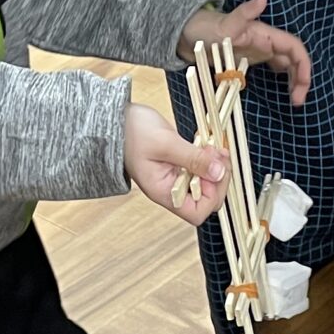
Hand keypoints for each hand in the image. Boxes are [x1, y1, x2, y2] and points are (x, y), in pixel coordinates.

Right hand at [127, 103, 227, 225]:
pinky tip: (207, 145)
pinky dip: (208, 158)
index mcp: (163, 192)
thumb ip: (193, 159)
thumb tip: (218, 173)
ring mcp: (174, 177)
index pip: (196, 213)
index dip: (213, 196)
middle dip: (218, 178)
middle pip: (206, 198)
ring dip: (215, 166)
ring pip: (206, 182)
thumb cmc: (130, 133)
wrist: (114, 120)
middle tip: (218, 155)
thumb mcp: (165, 144)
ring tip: (213, 147)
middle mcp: (170, 189)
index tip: (215, 172)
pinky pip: (200, 168)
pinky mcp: (178, 164)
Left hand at [178, 0, 313, 105]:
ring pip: (286, 66)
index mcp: (266, 34)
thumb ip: (245, 12)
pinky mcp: (250, 61)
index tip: (301, 88)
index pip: (294, 48)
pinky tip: (282, 94)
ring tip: (294, 101)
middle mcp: (267, 43)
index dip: (303, 66)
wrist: (188, 34)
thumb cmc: (206, 27)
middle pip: (294, 60)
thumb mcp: (225, 23)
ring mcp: (259, 52)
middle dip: (301, 79)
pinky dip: (282, 82)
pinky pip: (273, 71)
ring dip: (293, 82)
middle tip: (297, 102)